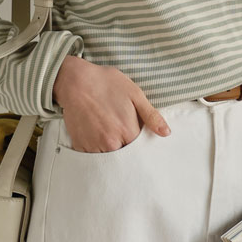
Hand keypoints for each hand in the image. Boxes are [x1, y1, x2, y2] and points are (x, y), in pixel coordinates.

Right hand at [52, 56, 171, 153]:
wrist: (75, 81)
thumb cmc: (106, 84)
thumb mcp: (135, 94)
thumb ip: (151, 116)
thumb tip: (166, 133)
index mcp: (127, 131)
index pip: (141, 151)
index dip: (142, 146)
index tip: (139, 140)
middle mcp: (111, 143)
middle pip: (125, 158)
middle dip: (127, 151)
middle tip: (122, 135)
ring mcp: (94, 146)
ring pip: (109, 160)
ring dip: (112, 151)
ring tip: (109, 134)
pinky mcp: (80, 146)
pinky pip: (92, 157)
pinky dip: (97, 151)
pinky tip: (97, 136)